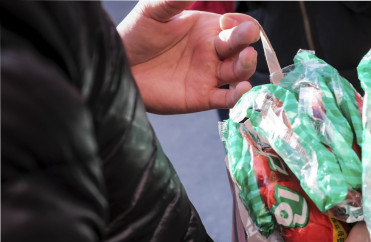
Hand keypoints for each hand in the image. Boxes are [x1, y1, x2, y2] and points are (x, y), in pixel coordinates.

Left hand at [117, 0, 259, 113]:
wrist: (120, 65)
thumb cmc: (136, 35)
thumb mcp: (153, 11)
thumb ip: (175, 0)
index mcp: (207, 29)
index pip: (237, 25)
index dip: (240, 22)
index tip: (227, 20)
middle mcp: (213, 52)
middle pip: (242, 47)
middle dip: (246, 39)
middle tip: (247, 34)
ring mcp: (210, 75)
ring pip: (239, 72)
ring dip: (247, 65)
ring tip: (246, 57)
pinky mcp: (203, 97)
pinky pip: (227, 99)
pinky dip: (238, 96)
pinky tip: (243, 89)